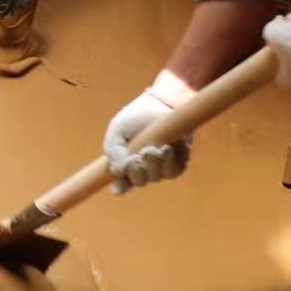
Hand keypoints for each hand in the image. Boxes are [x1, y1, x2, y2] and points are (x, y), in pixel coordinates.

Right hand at [103, 72, 194, 193]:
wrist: (159, 104)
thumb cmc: (135, 118)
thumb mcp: (117, 131)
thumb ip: (112, 151)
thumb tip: (117, 172)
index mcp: (125, 164)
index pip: (121, 184)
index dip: (120, 186)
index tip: (119, 181)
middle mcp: (143, 169)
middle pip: (139, 181)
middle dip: (137, 171)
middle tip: (137, 157)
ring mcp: (161, 167)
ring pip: (156, 176)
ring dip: (153, 165)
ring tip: (153, 149)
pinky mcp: (178, 162)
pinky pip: (174, 171)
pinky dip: (169, 162)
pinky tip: (166, 148)